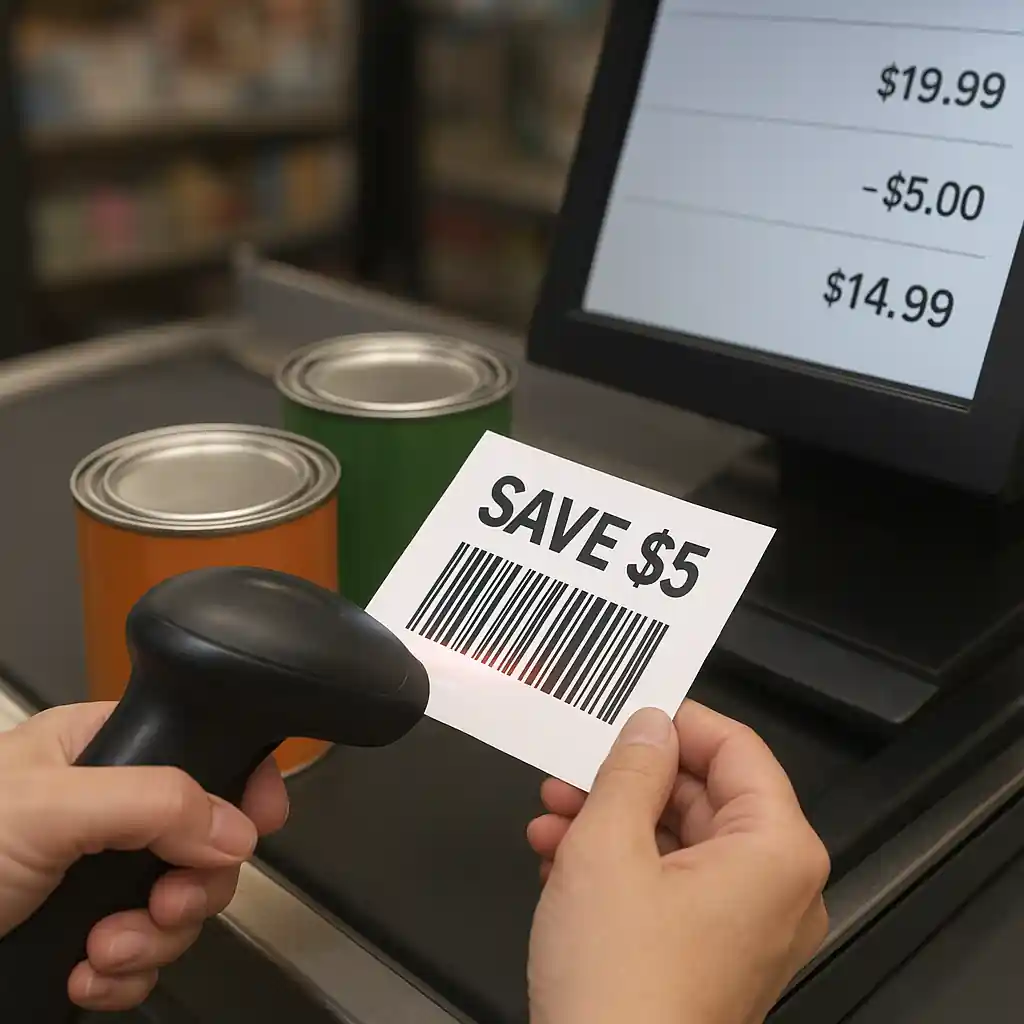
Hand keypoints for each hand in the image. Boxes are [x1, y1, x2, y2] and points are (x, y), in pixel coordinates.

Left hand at [0, 702, 288, 1011]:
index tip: (260, 820)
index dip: (240, 784)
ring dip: (151, 940)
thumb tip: (235, 826)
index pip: (199, 750)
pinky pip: (146, 953)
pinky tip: (86, 973)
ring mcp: (97, 875)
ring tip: (105, 950)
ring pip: (179, 902)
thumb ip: (152, 801)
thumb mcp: (49, 810)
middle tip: (162, 907)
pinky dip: (125, 974)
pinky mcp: (86, 930)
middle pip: (203, 839)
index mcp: (97, 749)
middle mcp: (106, 810)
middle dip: (187, 886)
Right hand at [527, 702, 829, 1023]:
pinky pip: (670, 886)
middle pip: (703, 796)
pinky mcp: (709, 955)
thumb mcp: (608, 848)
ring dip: (610, 823)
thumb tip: (648, 728)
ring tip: (553, 818)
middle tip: (573, 769)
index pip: (737, 749)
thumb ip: (630, 771)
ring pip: (678, 841)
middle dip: (627, 782)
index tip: (629, 714)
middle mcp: (775, 889)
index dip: (677, 724)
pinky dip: (618, 867)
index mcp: (775, 852)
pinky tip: (560, 860)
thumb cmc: (622, 989)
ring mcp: (744, 928)